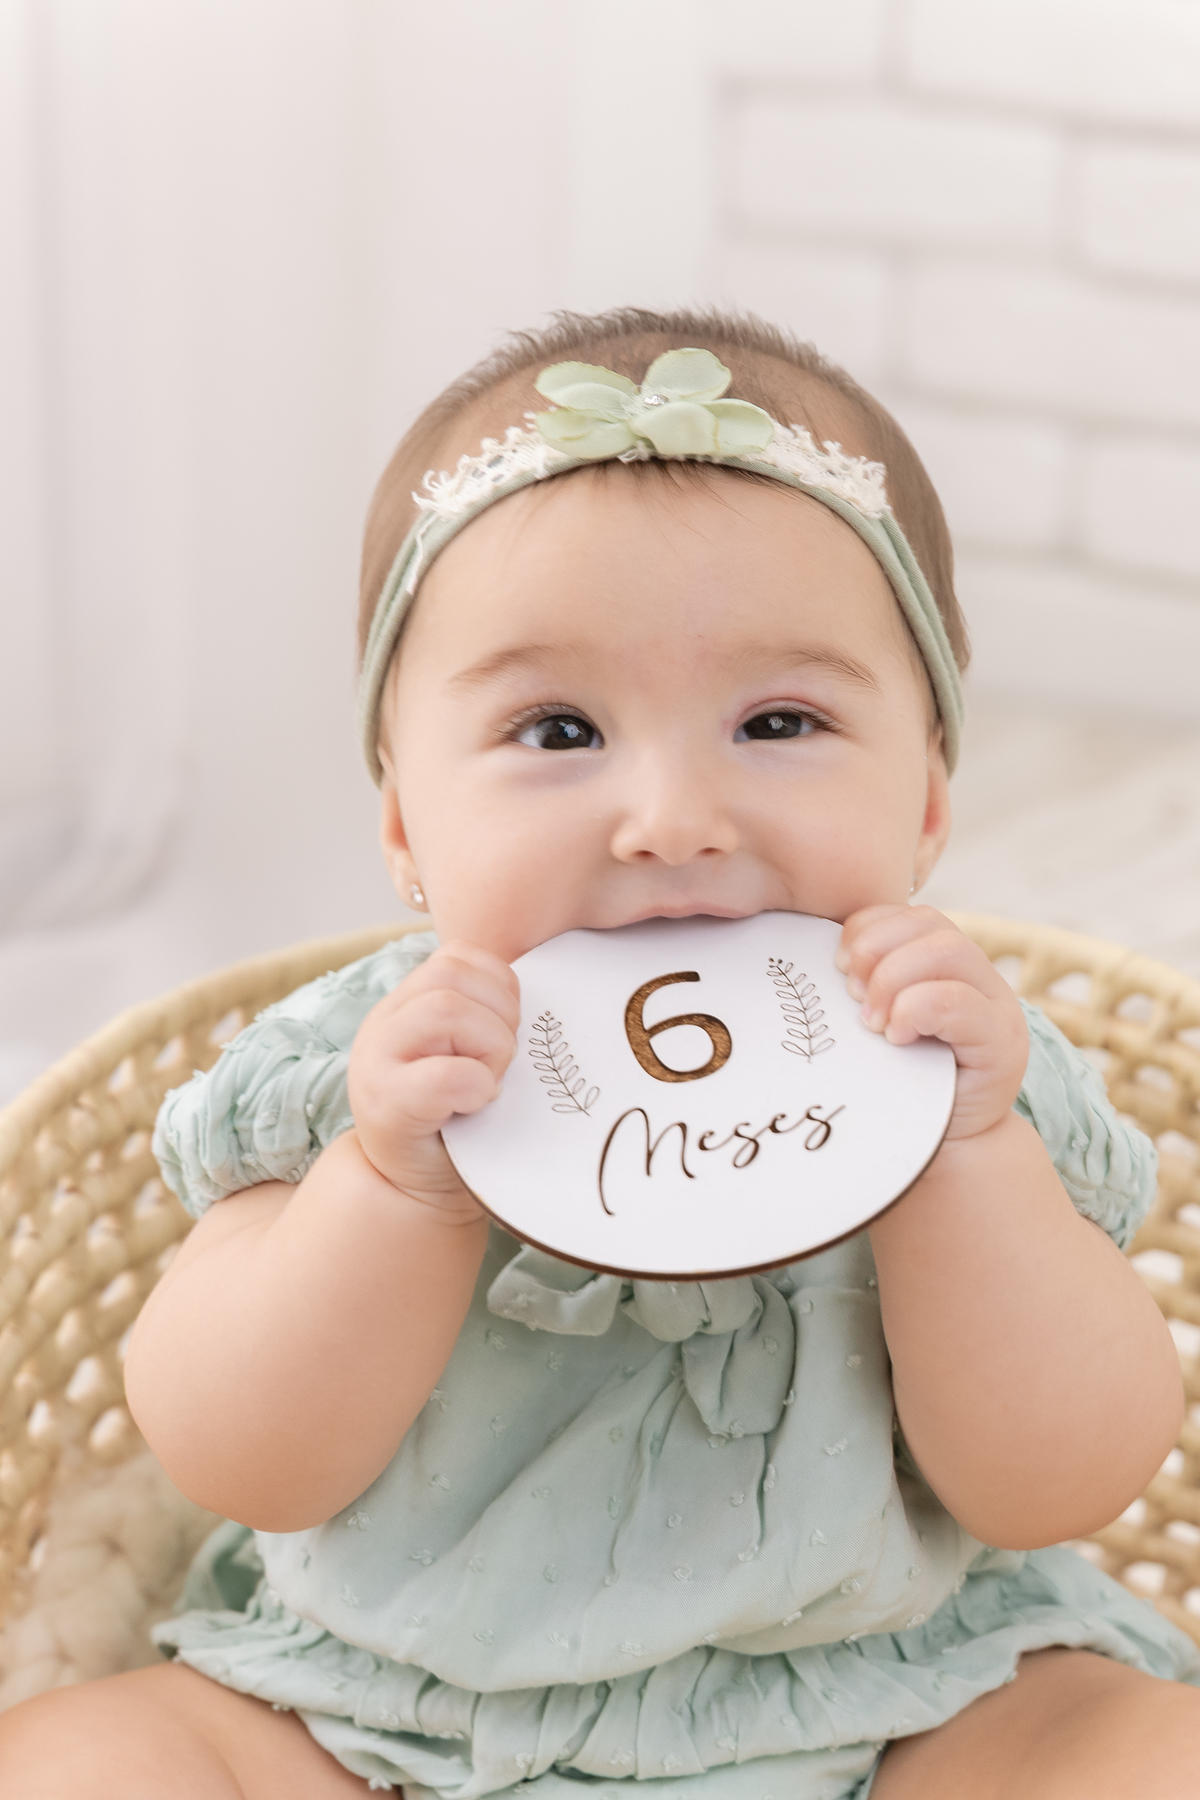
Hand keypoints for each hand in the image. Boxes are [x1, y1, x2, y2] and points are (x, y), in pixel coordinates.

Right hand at [347, 941, 519, 1213]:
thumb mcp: (471, 1056)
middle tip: (501, 1061)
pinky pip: (444, 1076)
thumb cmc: (461, 1122)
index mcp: (407, 1004)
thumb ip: (488, 1018)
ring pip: (444, 1009)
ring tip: (487, 1082)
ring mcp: (376, 1062)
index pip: (458, 955)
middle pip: (449, 973)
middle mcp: (383, 1023)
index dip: (499, 986)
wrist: (416, 1193)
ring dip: (488, 1046)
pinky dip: (474, 1087)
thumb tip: (550, 995)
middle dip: (498, 1014)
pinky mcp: (385, 1106)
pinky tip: (475, 1105)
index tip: (508, 1030)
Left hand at [836, 905, 1027, 1139]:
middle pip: (929, 923)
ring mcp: (997, 1006)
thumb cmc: (896, 1086)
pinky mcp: (1003, 1042)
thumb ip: (863, 988)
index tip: (838, 968)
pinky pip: (959, 1001)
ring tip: (874, 1024)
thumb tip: (817, 959)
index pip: (908, 915)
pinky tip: (897, 1038)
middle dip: (877, 952)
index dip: (867, 929)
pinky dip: (917, 1010)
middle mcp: (978, 976)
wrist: (937, 1151)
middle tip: (853, 999)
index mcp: (945, 964)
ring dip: (895, 979)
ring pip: (948, 949)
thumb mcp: (875, 1026)